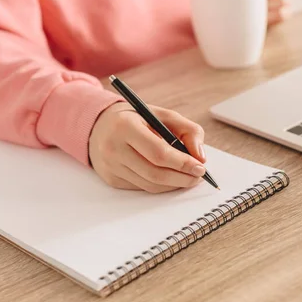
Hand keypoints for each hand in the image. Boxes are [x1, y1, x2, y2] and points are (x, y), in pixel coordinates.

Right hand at [89, 102, 205, 192]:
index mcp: (125, 126)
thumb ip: (187, 130)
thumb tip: (200, 156)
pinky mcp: (111, 179)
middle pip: (155, 173)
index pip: (158, 152)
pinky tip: (169, 177)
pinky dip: (160, 185)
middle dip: (182, 178)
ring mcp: (110, 166)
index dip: (182, 163)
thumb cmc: (136, 118)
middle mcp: (113, 148)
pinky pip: (141, 187)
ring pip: (149, 185)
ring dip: (173, 184)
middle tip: (198, 176)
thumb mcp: (161, 114)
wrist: (100, 125)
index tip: (200, 167)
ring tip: (187, 177)